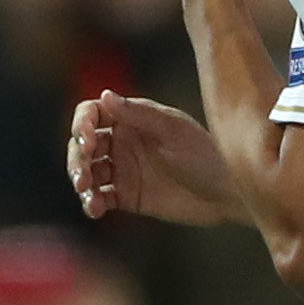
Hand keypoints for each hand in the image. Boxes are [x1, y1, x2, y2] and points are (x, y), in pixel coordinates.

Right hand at [71, 90, 242, 225]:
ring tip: (88, 193)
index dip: (82, 124)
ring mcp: (124, 170)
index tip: (87, 140)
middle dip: (77, 158)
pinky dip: (92, 203)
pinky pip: (100, 198)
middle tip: (83, 175)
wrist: (226, 193)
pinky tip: (95, 209)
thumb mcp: (172, 131)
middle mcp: (123, 142)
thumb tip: (104, 95)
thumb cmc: (205, 154)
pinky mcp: (127, 196)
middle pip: (83, 145)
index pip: (92, 114)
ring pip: (88, 172)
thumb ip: (139, 114)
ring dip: (81, 181)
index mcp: (132, 118)